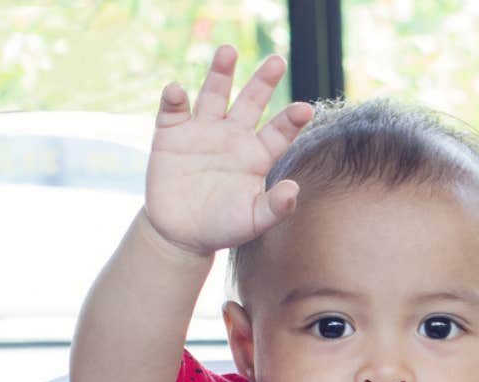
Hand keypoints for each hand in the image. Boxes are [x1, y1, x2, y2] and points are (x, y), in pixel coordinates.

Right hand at [144, 45, 313, 255]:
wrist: (182, 233)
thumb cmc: (223, 227)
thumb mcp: (253, 221)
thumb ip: (275, 207)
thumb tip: (294, 189)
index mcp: (256, 156)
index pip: (278, 132)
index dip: (291, 121)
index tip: (306, 110)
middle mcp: (233, 137)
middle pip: (251, 102)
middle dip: (263, 82)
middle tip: (277, 61)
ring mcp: (202, 131)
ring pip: (214, 95)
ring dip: (220, 73)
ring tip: (229, 51)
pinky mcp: (171, 134)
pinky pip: (173, 110)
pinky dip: (174, 99)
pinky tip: (178, 91)